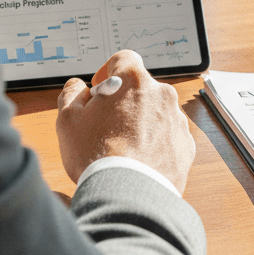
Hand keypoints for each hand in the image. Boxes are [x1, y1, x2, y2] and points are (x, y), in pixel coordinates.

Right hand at [56, 50, 194, 193]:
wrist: (128, 195)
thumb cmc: (96, 155)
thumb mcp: (68, 120)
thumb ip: (71, 94)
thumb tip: (77, 88)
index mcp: (133, 80)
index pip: (123, 59)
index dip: (108, 70)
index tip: (100, 88)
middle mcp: (161, 93)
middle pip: (141, 87)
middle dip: (124, 100)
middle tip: (106, 123)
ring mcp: (176, 119)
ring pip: (156, 112)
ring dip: (141, 122)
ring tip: (122, 147)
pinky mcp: (186, 145)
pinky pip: (168, 136)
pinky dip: (156, 144)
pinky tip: (138, 161)